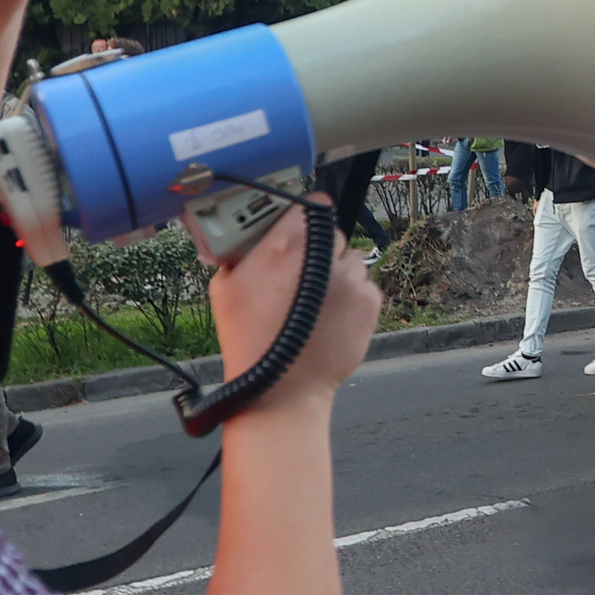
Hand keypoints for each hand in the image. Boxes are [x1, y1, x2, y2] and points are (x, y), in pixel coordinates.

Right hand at [210, 196, 381, 410]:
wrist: (283, 388)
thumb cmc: (249, 339)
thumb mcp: (225, 285)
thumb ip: (243, 249)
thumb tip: (253, 231)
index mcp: (285, 244)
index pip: (313, 205)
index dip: (308, 215)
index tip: (302, 226)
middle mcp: (323, 256)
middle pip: (332, 233)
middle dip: (319, 249)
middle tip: (302, 273)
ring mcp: (350, 279)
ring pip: (352, 259)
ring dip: (338, 272)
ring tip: (317, 300)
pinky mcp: (369, 301)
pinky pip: (365, 285)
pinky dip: (353, 296)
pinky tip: (330, 315)